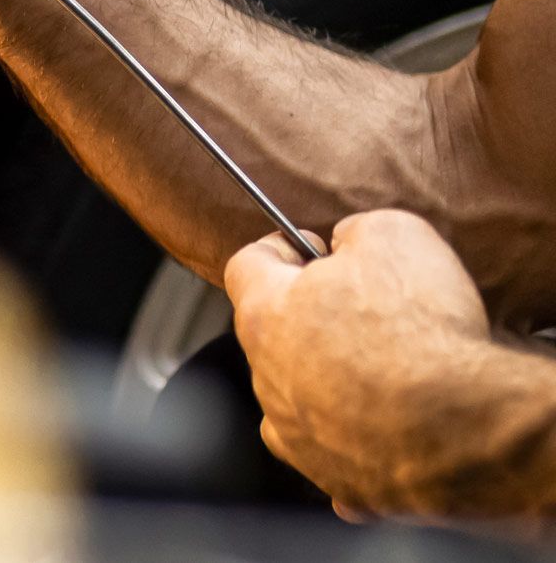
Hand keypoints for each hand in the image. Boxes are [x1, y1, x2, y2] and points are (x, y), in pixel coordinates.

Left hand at [226, 210, 509, 518]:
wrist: (464, 428)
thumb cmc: (422, 332)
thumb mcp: (394, 234)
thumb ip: (357, 232)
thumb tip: (350, 242)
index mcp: (267, 314)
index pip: (246, 265)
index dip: (280, 249)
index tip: (308, 248)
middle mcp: (269, 378)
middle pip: (274, 333)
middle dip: (311, 317)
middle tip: (364, 308)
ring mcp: (299, 434)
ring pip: (299, 397)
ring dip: (330, 381)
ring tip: (385, 371)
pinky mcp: (339, 479)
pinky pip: (337, 458)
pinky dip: (358, 445)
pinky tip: (388, 435)